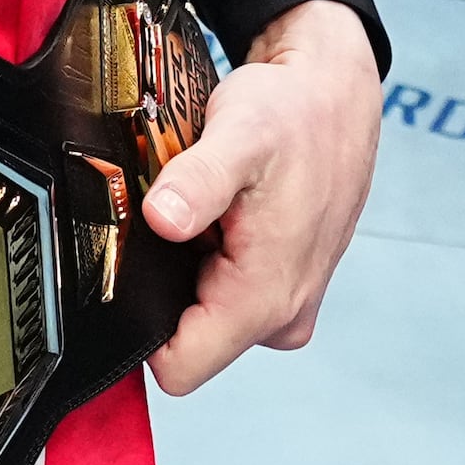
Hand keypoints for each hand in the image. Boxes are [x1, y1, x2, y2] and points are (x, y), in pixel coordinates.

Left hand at [141, 0, 382, 396]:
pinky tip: (215, 214)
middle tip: (166, 221)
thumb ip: (199, 181)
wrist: (337, 97)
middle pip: (186, 340)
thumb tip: (162, 219)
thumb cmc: (296, 114)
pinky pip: (221, 291)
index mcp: (267, 298)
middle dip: (161, 288)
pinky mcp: (282, 287)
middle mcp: (281, 315)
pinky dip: (207, 256)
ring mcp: (285, 304)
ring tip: (195, 211)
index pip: (180, 367)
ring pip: (200, 313)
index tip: (128, 270)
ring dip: (185, 269)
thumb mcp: (240, 134)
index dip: (139, 329)